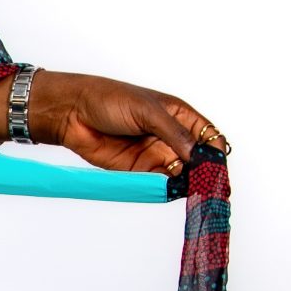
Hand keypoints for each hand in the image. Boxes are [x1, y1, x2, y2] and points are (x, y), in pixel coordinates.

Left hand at [25, 70, 228, 177]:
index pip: (209, 136)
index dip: (216, 152)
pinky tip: (172, 190)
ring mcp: (156, 154)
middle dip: (205, 172)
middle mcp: (171, 137)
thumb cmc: (109, 100)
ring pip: (182, 174)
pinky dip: (167, 188)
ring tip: (192, 189)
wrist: (73, 113)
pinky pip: (160, 183)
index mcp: (180, 116)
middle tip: (209, 185)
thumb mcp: (147, 111)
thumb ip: (174, 133)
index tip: (217, 166)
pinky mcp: (140, 170)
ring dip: (188, 183)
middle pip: (198, 160)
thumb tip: (197, 155)